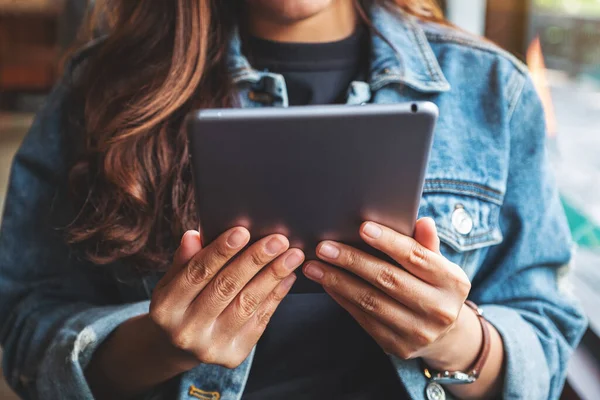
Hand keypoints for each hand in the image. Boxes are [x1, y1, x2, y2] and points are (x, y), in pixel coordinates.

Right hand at [150, 227, 303, 369]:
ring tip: (292, 255)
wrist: (178, 349)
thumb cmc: (180, 302)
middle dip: (255, 260)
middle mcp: (185, 331)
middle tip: (278, 240)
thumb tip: (194, 235)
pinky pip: (260, 320)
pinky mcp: (233, 355)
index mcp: (165, 308)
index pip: (196, 273)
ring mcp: (210, 347)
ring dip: (273, 276)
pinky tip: (288, 276)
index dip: (220, 251)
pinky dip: (276, 296)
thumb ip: (184, 260)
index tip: (242, 231)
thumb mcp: (172, 281)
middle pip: (226, 288)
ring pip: (247, 304)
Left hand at [302, 218, 474, 366]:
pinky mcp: (397, 346)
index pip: (416, 257)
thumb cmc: (433, 286)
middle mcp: (439, 310)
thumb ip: (426, 243)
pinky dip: (341, 298)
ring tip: (315, 266)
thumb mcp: (438, 264)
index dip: (389, 242)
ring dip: (338, 281)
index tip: (363, 227)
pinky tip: (326, 283)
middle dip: (352, 261)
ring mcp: (418, 332)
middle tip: (324, 247)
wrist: (444, 334)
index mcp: (452, 282)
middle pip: (389, 279)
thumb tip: (421, 221)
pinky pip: (363, 318)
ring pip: (370, 301)